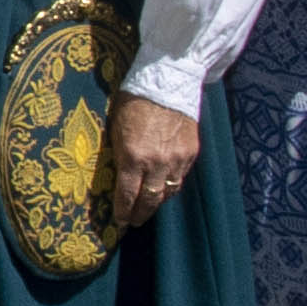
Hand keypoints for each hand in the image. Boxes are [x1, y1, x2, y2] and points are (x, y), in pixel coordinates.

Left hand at [104, 92, 201, 234]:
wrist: (166, 82)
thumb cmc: (133, 102)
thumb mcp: (116, 129)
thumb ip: (119, 155)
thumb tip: (119, 177)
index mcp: (133, 157)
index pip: (127, 195)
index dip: (123, 212)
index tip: (119, 223)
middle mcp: (156, 163)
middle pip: (149, 200)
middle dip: (140, 214)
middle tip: (134, 222)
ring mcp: (176, 159)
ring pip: (168, 192)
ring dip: (157, 202)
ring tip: (148, 208)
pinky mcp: (191, 153)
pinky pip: (180, 178)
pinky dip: (171, 186)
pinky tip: (164, 188)